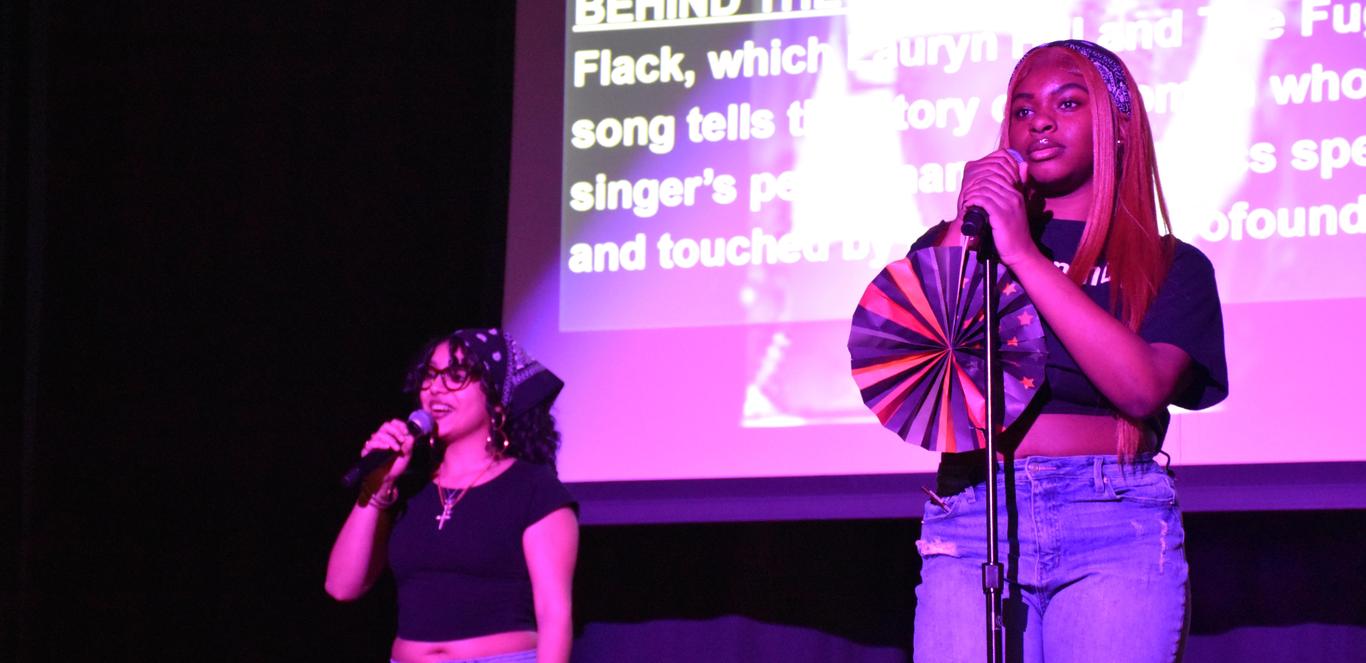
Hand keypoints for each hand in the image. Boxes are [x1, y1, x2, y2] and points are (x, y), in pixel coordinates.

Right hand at [360, 419, 415, 485]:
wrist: (388, 479)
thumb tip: (409, 436)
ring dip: (390, 440)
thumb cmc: (397, 467)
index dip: (399, 425)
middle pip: (385, 426)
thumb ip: (409, 445)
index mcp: (392, 436)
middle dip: (395, 431)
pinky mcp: (368, 451)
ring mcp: (374, 444)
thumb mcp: (406, 455)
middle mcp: (382, 438)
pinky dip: (380, 444)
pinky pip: (371, 443)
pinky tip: (387, 448)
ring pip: (379, 434)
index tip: (406, 432)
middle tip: (402, 439)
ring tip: (397, 449)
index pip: (393, 423)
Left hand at [957, 148, 1036, 266]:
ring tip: (965, 200)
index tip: (971, 188)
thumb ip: (1007, 199)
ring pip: (984, 189)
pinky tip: (968, 206)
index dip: (980, 180)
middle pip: (989, 180)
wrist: (1020, 251)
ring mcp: (1008, 205)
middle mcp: (1014, 196)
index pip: (997, 175)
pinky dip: (972, 201)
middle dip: (974, 185)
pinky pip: (983, 200)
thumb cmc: (1013, 233)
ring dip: (971, 193)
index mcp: (1017, 193)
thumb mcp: (1013, 211)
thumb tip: (1005, 183)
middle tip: (965, 194)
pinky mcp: (1001, 214)